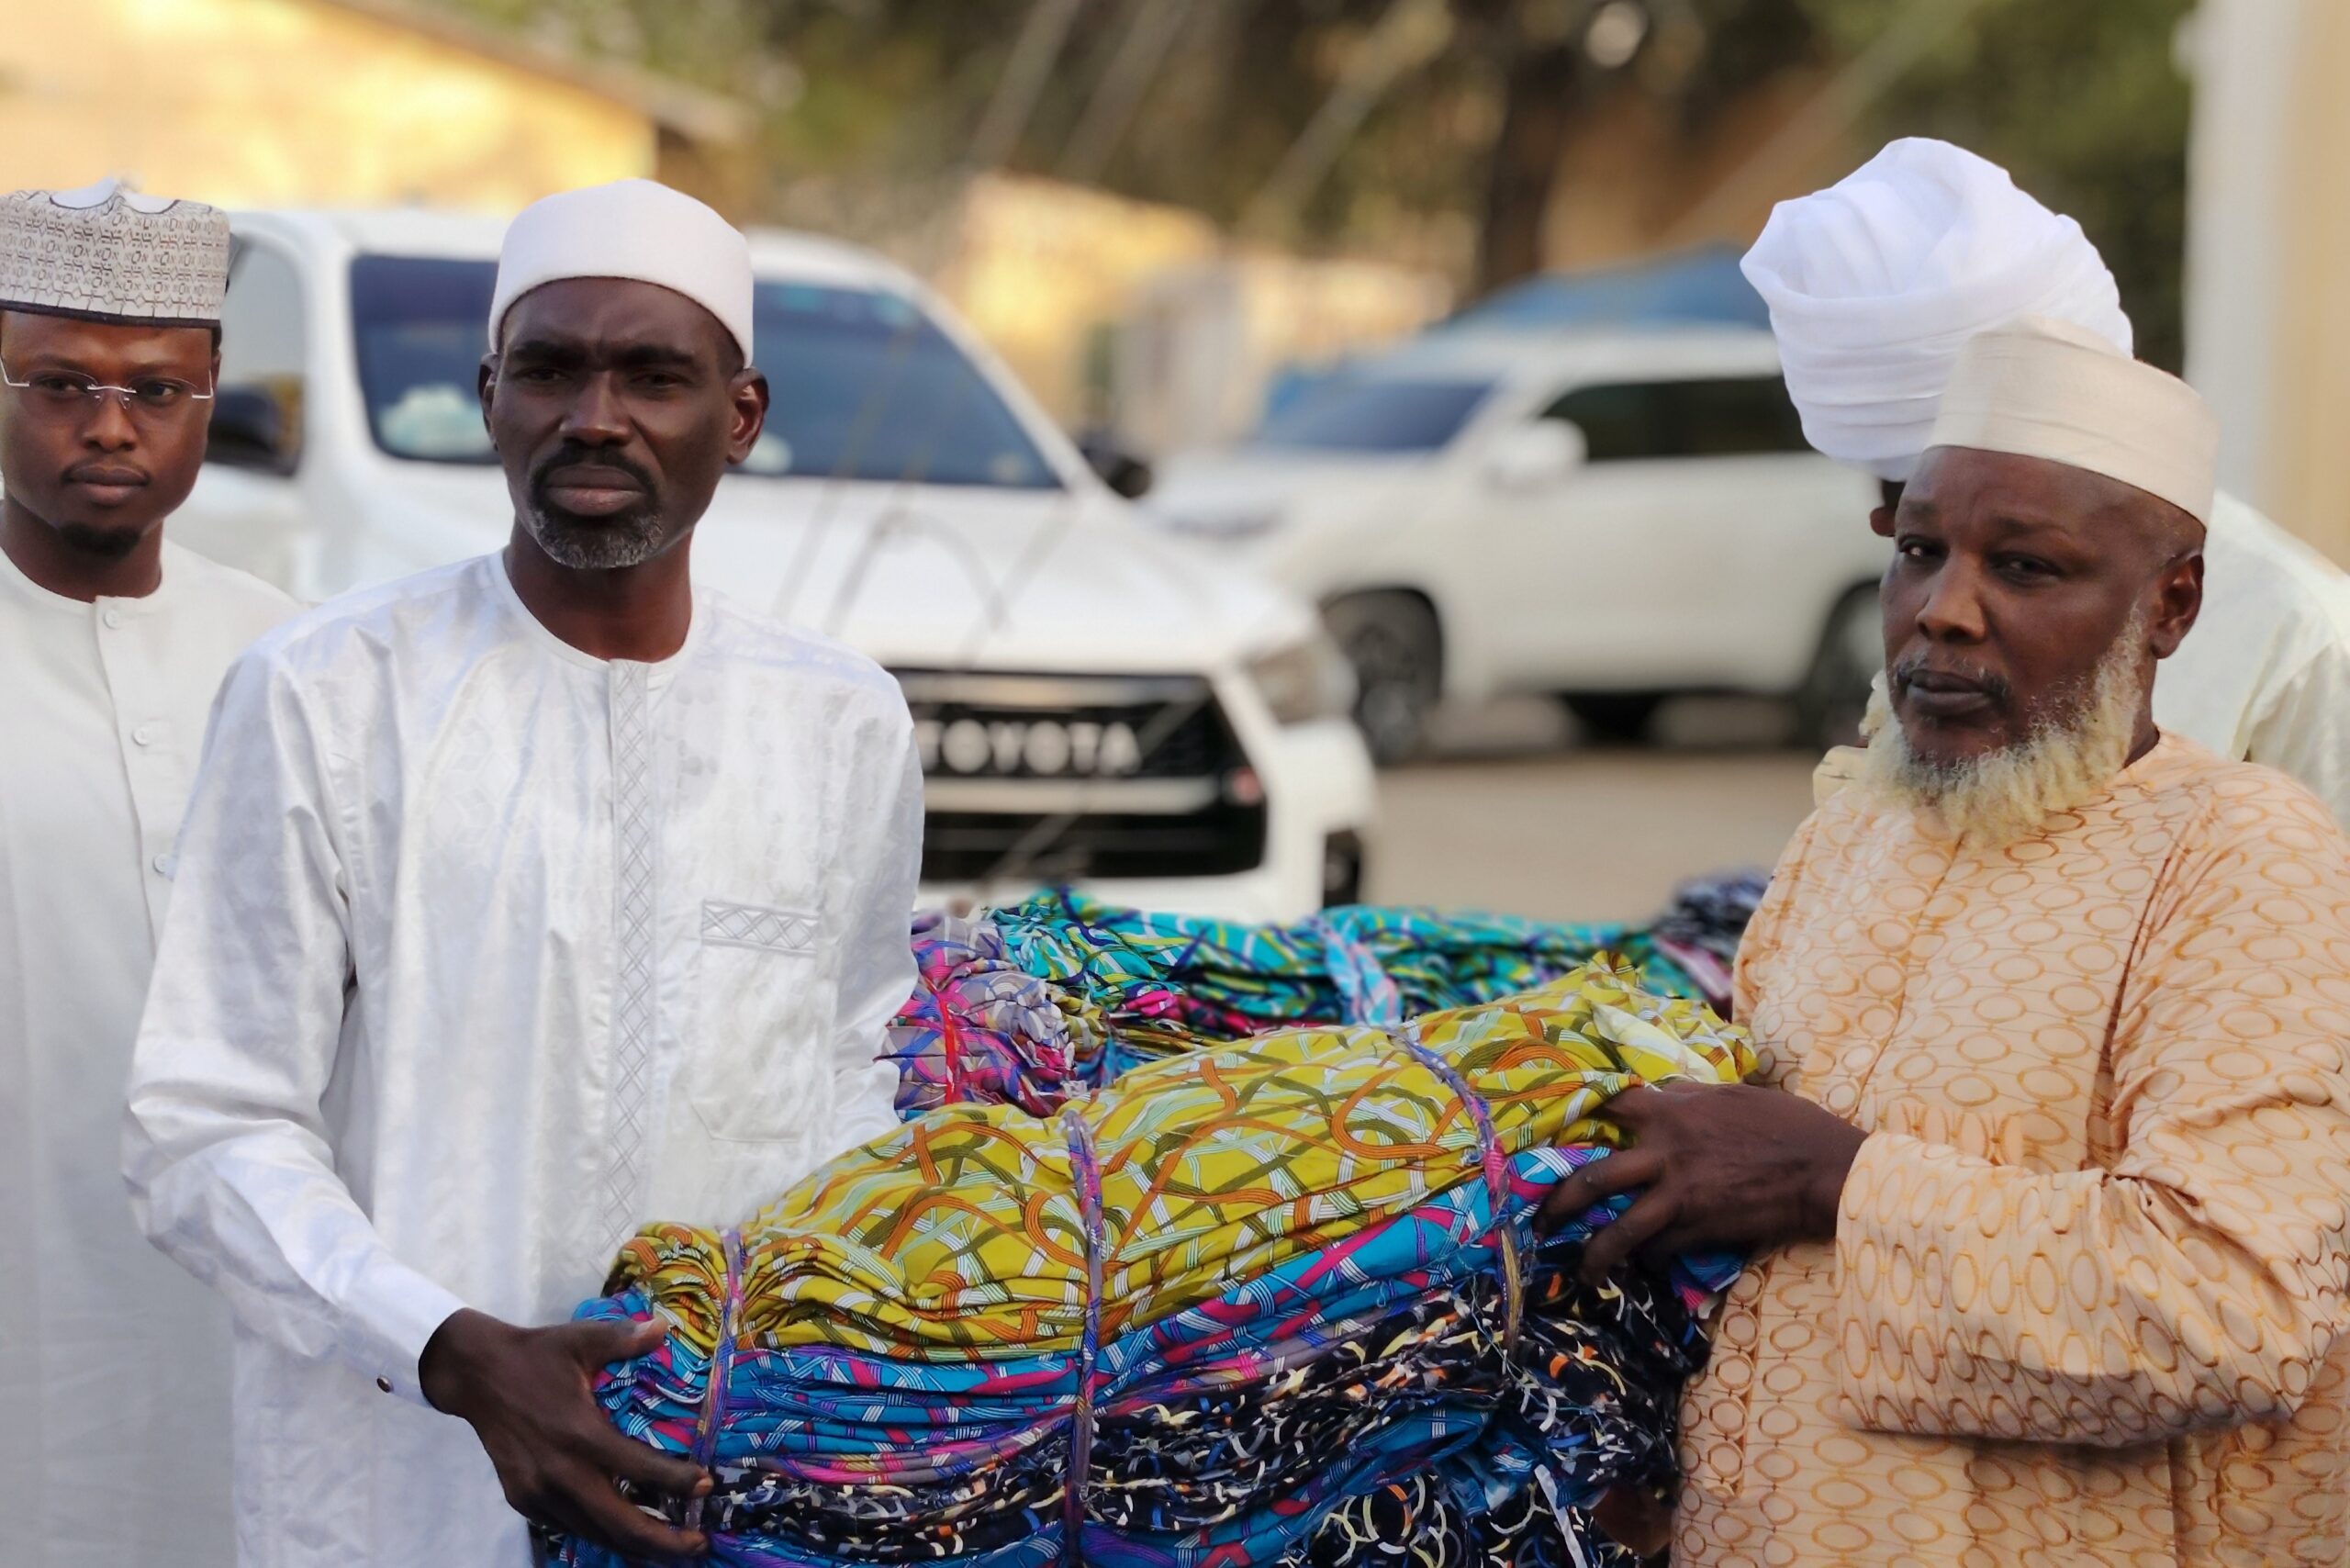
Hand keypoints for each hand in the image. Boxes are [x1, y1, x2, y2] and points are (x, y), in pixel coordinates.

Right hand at [419, 1308, 710, 1558]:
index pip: (637, 1468)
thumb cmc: (535, 1355)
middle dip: (663, 1541)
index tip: (708, 1487)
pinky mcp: (524, 1500)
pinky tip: (627, 1536)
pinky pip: (570, 1528)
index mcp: (579, 1432)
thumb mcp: (581, 1338)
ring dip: (635, 1546)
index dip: (677, 1483)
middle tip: (700, 1543)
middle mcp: (559, 1471)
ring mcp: (538, 1492)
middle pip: (619, 1523)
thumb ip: (625, 1338)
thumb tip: (665, 1327)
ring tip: (673, 1548)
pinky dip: (602, 1535)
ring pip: (594, 1533)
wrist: (475, 1376)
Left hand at [1535, 1082, 1866, 1282]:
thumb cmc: (1785, 1123)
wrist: (1824, 1170)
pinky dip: (1648, 1259)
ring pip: (1618, 1231)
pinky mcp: (1699, 1231)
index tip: (1545, 1128)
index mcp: (1670, 1113)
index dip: (1572, 1113)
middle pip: (1592, 1179)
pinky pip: (1659, 1250)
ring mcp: (1679, 1197)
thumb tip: (1660, 1093)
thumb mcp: (1731, 1095)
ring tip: (1579, 1271)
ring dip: (1593, 1254)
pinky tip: (1643, 1266)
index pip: (1605, 1105)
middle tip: (1539, 1218)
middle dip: (1558, 1202)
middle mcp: (1664, 1154)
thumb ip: (1687, 1096)